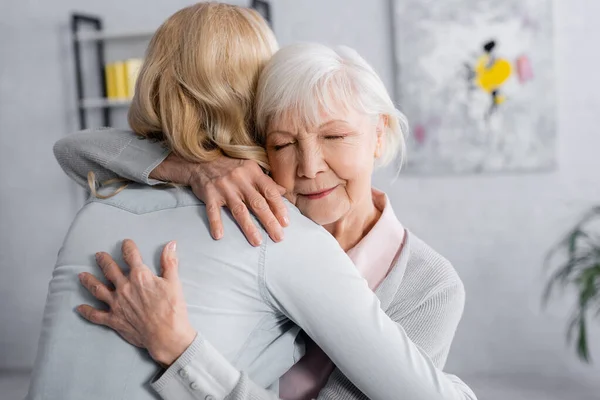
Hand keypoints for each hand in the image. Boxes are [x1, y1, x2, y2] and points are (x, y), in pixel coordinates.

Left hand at [76, 239, 195, 366]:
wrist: (166, 334)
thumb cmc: (172, 308)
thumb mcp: (174, 281)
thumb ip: (170, 261)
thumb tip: (171, 244)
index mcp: (139, 276)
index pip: (131, 255)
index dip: (128, 247)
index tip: (126, 243)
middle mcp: (124, 287)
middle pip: (109, 270)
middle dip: (103, 260)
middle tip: (99, 255)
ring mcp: (116, 303)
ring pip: (97, 289)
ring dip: (89, 281)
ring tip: (82, 275)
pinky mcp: (114, 319)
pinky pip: (96, 315)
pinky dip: (86, 311)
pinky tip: (79, 308)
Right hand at [151, 153, 288, 245]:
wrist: (201, 161)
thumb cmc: (231, 167)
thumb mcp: (250, 169)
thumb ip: (266, 182)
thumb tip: (283, 193)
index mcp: (253, 173)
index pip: (270, 192)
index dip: (279, 208)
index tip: (286, 223)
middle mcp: (240, 179)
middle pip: (257, 203)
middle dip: (269, 221)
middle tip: (278, 237)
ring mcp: (224, 187)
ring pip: (239, 210)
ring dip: (248, 227)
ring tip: (257, 242)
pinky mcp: (209, 193)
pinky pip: (213, 210)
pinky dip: (216, 223)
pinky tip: (219, 236)